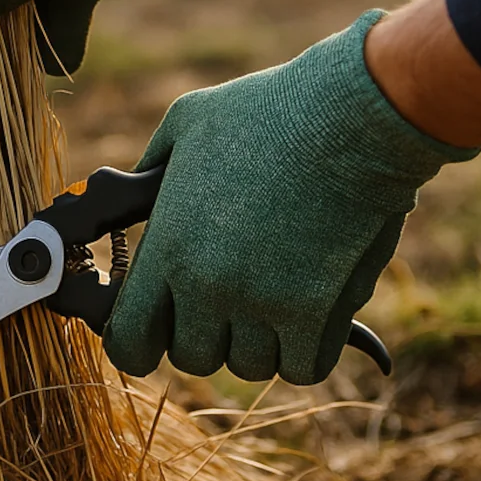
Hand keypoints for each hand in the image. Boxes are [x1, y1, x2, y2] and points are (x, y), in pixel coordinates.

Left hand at [104, 13, 477, 384]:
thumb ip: (151, 170)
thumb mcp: (186, 126)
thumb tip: (133, 191)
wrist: (351, 115)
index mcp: (169, 248)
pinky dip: (306, 350)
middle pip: (192, 358)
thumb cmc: (267, 112)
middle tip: (223, 299)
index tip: (155, 328)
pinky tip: (309, 314)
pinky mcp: (319, 313)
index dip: (138, 342)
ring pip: (250, 366)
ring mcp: (265, 305)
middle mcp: (209, 287)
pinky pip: (303, 368)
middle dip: (205, 334)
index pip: (130, 342)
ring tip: (271, 294)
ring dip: (258, 341)